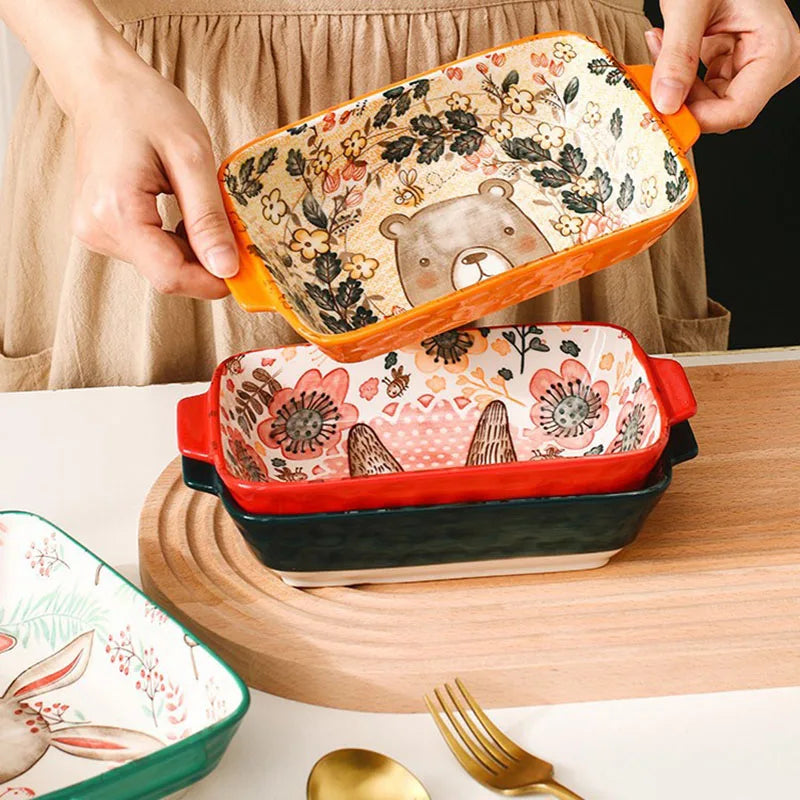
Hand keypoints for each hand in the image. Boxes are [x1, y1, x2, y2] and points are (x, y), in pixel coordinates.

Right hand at [70, 58, 237, 297]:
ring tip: (204, 210)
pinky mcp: (101, 229)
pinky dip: (176, 242)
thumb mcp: (191, 157)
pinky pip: (150, 252)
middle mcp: (97, 230)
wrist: (103, 85)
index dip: (212, 282)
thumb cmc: (145, 108)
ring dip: (193, 250)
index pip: (170, 275)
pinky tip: (186, 214)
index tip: (247, 272)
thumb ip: (208, 218)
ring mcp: (95, 232)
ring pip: (160, 265)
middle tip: (234, 232)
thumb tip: (226, 269)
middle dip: (206, 263)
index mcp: (116, 212)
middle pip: (166, 273)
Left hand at [646, 0, 799, 132]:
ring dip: (679, 84)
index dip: (698, 117)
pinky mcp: (738, 62)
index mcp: (778, 48)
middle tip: (653, 72)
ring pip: (712, 103)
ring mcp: (759, 62)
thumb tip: (666, 102)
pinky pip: (707, 87)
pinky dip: (682, 75)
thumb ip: (677, 55)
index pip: (739, 110)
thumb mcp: (689, 5)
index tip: (662, 108)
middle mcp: (776, 60)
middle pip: (724, 110)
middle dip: (684, 97)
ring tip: (659, 45)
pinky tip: (667, 47)